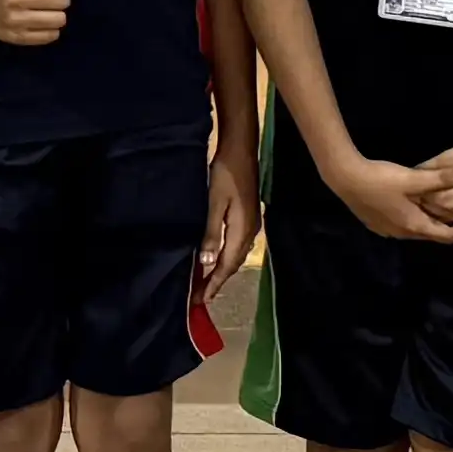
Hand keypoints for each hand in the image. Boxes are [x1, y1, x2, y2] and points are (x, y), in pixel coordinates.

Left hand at [198, 159, 262, 298]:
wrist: (241, 151)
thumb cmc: (224, 175)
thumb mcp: (214, 204)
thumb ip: (210, 234)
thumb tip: (206, 263)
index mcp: (241, 231)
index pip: (226, 265)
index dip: (213, 283)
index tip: (200, 300)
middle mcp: (250, 232)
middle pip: (233, 264)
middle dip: (217, 281)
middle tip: (200, 297)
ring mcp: (251, 224)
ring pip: (236, 255)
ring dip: (222, 270)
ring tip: (207, 283)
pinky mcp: (249, 217)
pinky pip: (238, 246)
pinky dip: (227, 257)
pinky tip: (218, 257)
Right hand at [320, 142, 452, 245]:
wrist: (345, 179)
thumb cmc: (381, 179)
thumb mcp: (413, 177)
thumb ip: (442, 177)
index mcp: (414, 224)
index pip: (447, 236)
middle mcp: (402, 233)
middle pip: (431, 234)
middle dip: (447, 224)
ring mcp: (387, 231)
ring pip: (415, 229)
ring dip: (428, 220)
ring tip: (435, 203)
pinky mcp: (375, 224)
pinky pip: (401, 225)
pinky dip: (411, 217)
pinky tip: (409, 202)